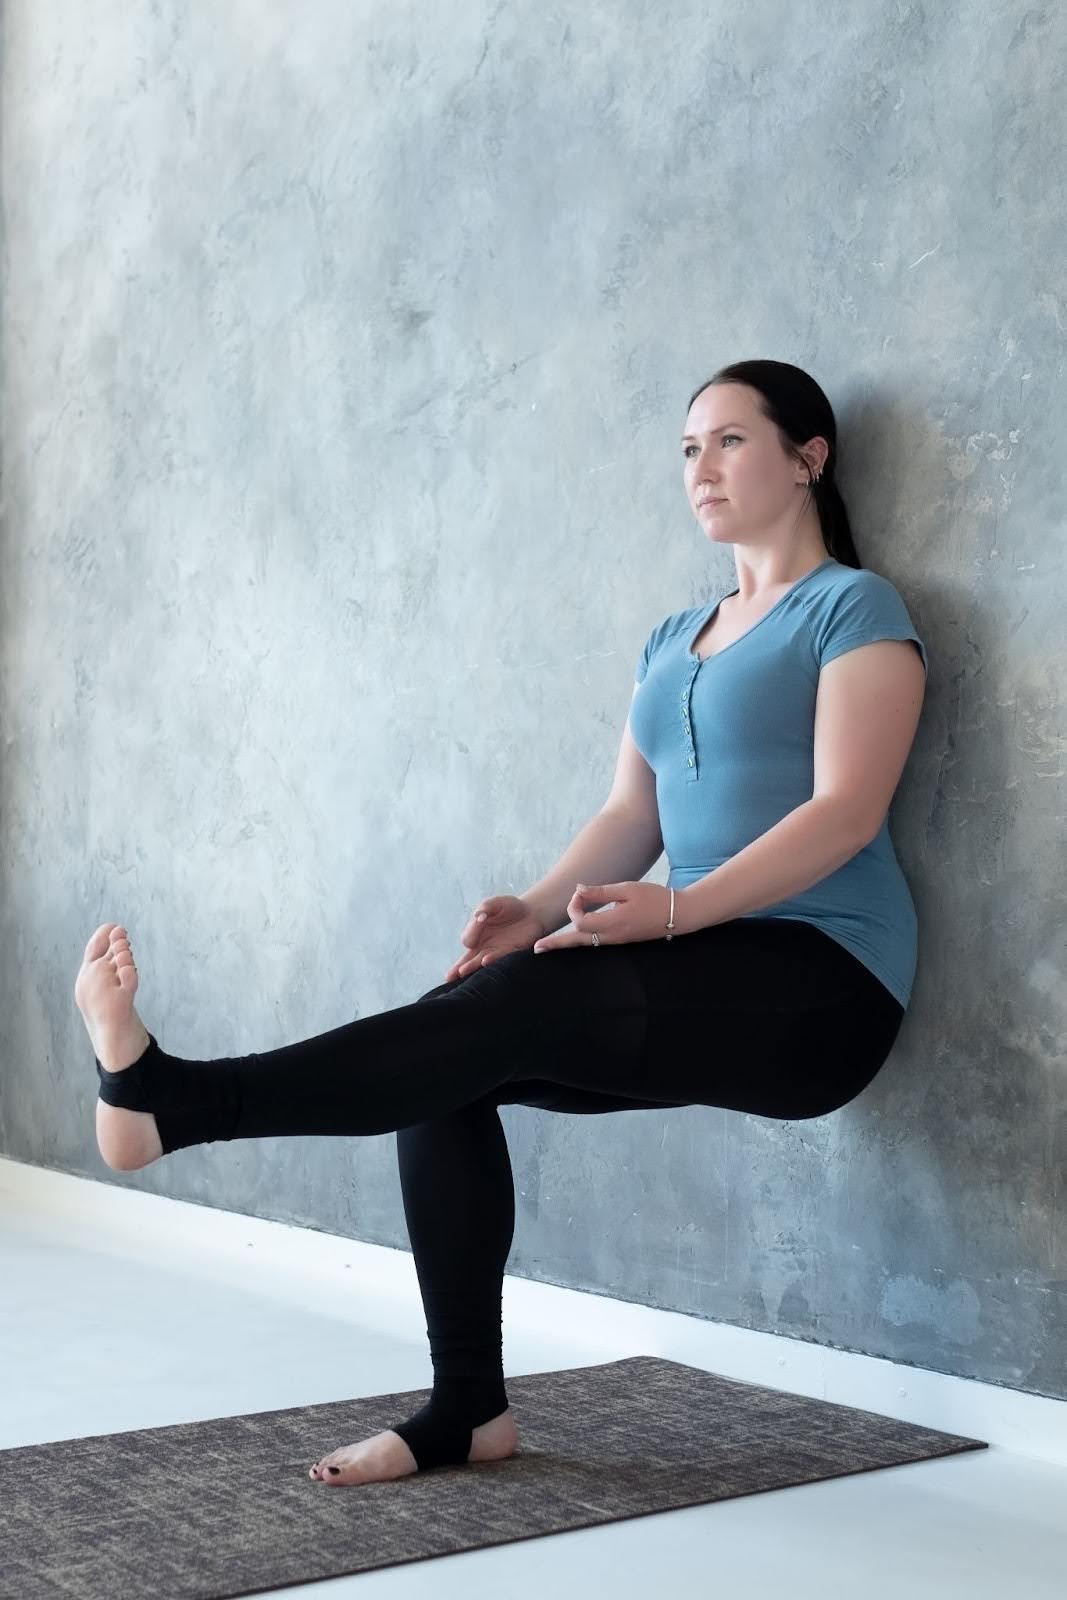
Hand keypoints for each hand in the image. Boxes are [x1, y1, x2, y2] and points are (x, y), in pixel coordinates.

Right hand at [444, 895, 547, 982]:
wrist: (533, 913)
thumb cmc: (510, 907)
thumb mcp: (495, 903)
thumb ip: (485, 907)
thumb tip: (478, 917)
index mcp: (477, 934)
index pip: (467, 939)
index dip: (469, 936)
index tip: (474, 928)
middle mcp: (484, 946)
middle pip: (467, 959)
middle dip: (458, 967)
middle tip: (450, 976)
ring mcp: (497, 951)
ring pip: (480, 962)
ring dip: (472, 967)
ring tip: (463, 971)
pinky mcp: (511, 953)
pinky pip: (501, 958)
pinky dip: (492, 960)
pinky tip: (485, 961)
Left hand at [531, 881, 672, 951]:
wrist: (678, 915)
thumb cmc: (654, 898)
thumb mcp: (626, 888)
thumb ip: (601, 892)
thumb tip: (578, 890)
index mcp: (612, 923)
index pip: (580, 921)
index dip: (574, 907)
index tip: (581, 893)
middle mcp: (612, 937)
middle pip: (577, 941)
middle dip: (556, 944)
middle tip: (536, 948)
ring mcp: (617, 941)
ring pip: (586, 943)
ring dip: (567, 942)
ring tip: (549, 945)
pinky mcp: (621, 940)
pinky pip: (596, 942)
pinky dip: (582, 939)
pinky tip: (574, 937)